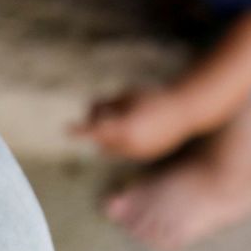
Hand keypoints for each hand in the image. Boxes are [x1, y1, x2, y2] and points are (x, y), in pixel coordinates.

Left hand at [73, 88, 194, 160]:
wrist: (184, 111)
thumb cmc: (153, 97)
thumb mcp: (126, 94)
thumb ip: (105, 104)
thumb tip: (89, 110)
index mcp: (124, 127)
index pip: (95, 130)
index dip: (80, 130)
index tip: (66, 129)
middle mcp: (130, 144)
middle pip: (100, 141)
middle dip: (97, 129)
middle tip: (102, 114)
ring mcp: (138, 153)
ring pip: (111, 149)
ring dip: (109, 138)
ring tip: (122, 120)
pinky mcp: (145, 156)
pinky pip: (125, 152)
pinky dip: (122, 143)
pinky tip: (135, 128)